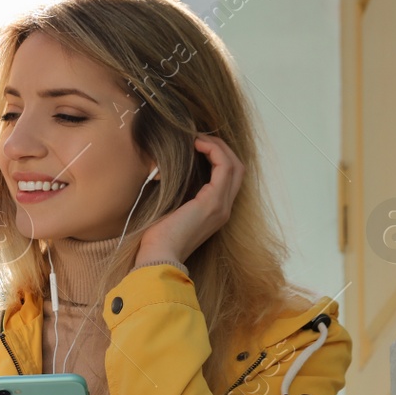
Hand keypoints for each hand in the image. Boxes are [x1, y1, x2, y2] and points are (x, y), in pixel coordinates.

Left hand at [135, 133, 243, 264]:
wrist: (158, 257)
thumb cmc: (157, 238)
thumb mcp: (171, 209)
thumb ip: (179, 192)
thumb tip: (169, 169)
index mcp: (215, 212)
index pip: (228, 178)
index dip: (217, 157)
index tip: (197, 146)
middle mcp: (224, 209)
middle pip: (237, 169)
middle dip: (221, 148)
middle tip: (200, 137)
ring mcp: (221, 206)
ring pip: (234, 165)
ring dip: (218, 146)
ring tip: (198, 138)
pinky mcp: (213, 202)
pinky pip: (224, 167)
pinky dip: (214, 151)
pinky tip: (198, 144)